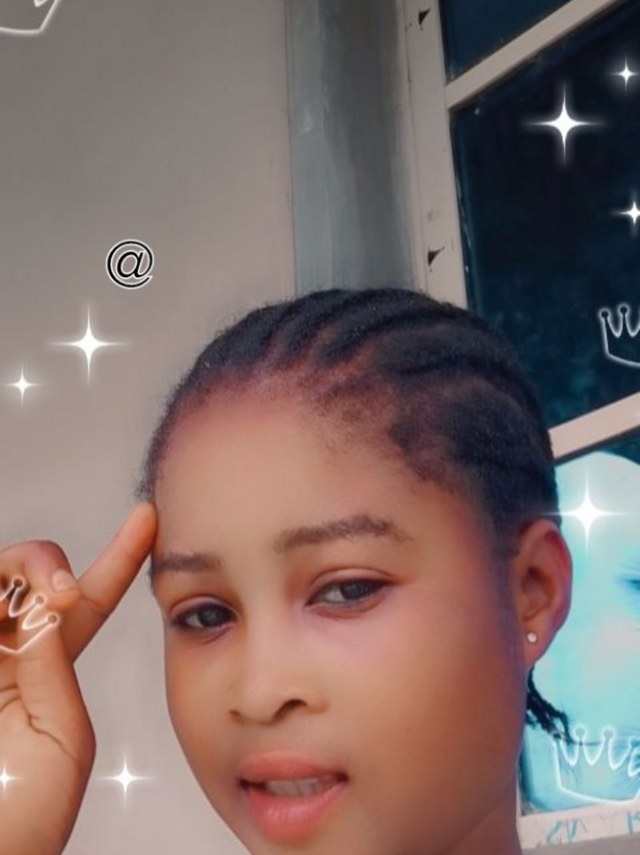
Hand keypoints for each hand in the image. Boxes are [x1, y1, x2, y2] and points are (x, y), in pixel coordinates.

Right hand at [0, 502, 156, 854]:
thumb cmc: (24, 825)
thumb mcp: (62, 741)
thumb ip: (54, 669)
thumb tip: (47, 604)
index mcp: (51, 673)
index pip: (91, 599)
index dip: (121, 555)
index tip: (149, 515)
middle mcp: (10, 655)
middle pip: (31, 574)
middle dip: (43, 562)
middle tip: (57, 591)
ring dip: (12, 578)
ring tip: (23, 612)